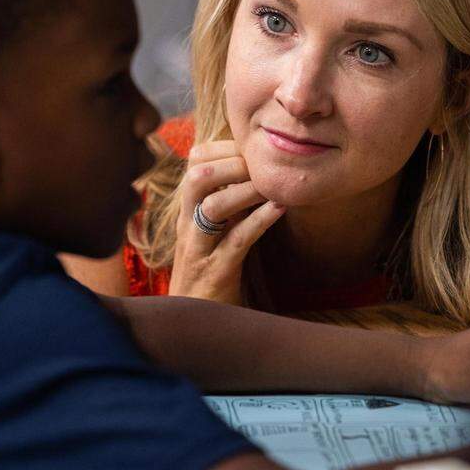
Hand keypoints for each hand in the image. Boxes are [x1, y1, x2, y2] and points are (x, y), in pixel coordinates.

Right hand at [168, 140, 285, 304]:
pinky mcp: (217, 272)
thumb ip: (230, 202)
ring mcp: (200, 249)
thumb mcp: (218, 230)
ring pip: (212, 206)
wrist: (197, 323)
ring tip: (273, 183)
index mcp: (188, 211)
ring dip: (246, 189)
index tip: (255, 145)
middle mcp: (189, 225)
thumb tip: (257, 169)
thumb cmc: (213, 271)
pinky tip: (280, 208)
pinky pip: (237, 240)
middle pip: (198, 177)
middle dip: (232, 162)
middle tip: (265, 161)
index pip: (196, 163)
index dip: (224, 147)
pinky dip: (260, 220)